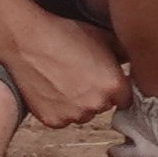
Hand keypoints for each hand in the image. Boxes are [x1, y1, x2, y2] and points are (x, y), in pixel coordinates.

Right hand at [4, 12, 129, 130]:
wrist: (26, 41)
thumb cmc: (63, 35)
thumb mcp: (102, 37)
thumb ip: (123, 54)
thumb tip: (131, 61)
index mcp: (114, 85)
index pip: (126, 99)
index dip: (116, 89)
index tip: (106, 81)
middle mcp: (97, 104)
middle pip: (104, 106)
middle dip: (97, 95)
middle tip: (81, 76)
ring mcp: (74, 115)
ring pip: (82, 114)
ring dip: (78, 104)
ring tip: (63, 81)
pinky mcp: (54, 121)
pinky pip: (62, 119)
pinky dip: (58, 109)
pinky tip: (51, 89)